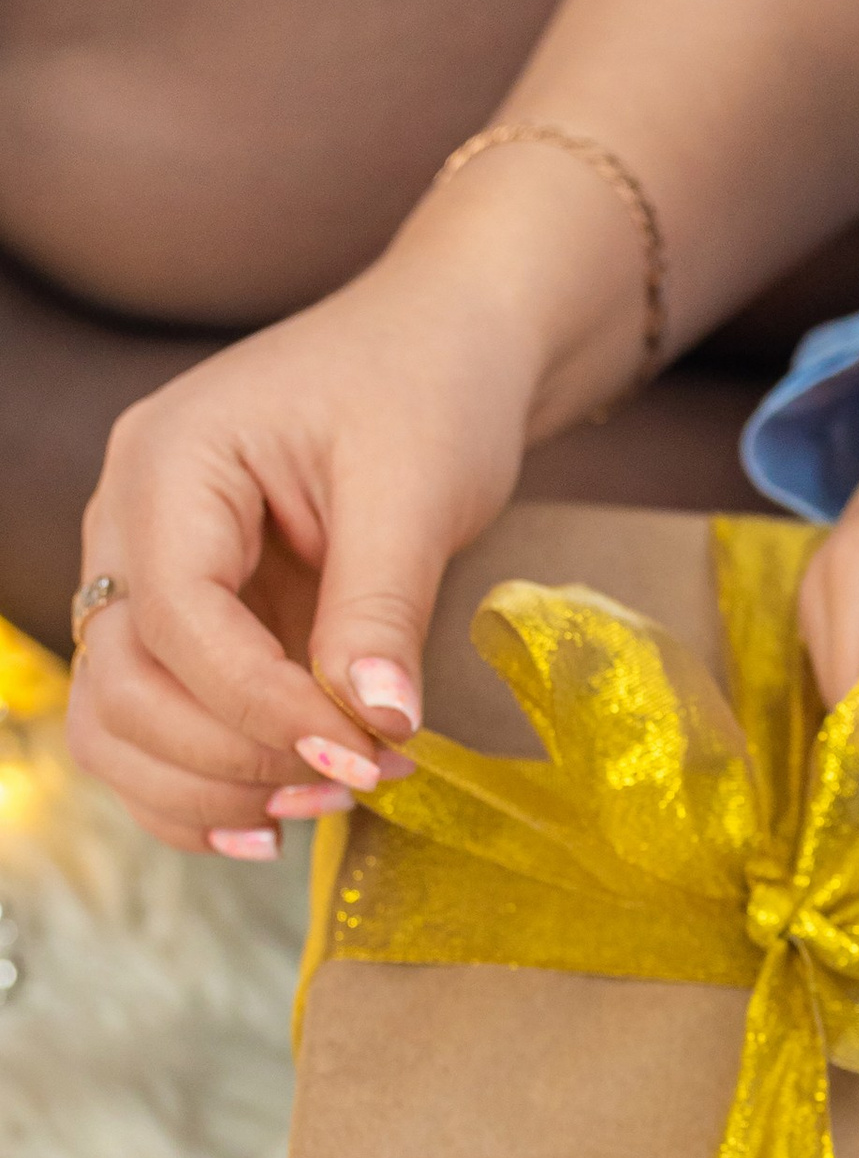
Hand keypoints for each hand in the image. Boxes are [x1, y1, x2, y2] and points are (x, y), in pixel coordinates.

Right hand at [69, 147, 645, 856]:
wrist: (445, 343)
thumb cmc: (430, 385)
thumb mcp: (418, 486)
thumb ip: (382, 606)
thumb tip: (373, 726)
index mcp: (170, 462)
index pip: (174, 618)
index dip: (256, 706)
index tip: (357, 754)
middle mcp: (130, 520)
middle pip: (120, 682)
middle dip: (228, 756)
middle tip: (352, 782)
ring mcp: (148, 573)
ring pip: (115, 719)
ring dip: (205, 785)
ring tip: (324, 804)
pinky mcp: (190, 621)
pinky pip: (156, 723)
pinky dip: (202, 780)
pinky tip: (278, 813)